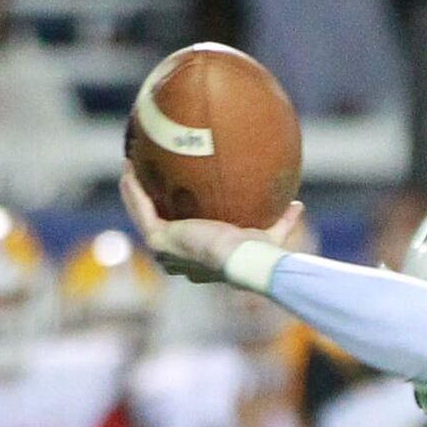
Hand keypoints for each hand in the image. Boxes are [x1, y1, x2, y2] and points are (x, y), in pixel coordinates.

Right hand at [120, 162, 303, 284]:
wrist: (245, 258)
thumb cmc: (259, 253)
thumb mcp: (271, 235)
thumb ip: (282, 221)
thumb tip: (297, 204)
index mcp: (200, 257)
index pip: (184, 236)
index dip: (176, 217)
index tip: (175, 196)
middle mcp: (179, 257)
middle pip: (158, 225)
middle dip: (150, 202)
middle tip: (146, 178)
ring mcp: (166, 251)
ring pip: (143, 217)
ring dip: (135, 193)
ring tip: (131, 168)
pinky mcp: (160, 241)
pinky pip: (141, 210)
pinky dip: (133, 190)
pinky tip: (129, 169)